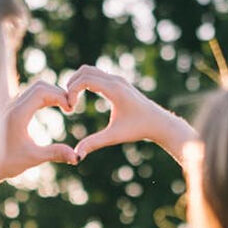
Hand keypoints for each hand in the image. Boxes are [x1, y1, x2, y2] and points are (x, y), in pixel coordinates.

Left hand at [0, 80, 77, 181]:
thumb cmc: (7, 163)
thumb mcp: (33, 158)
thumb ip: (55, 153)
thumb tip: (77, 156)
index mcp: (18, 114)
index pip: (42, 92)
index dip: (60, 96)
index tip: (70, 109)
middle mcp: (12, 105)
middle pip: (40, 86)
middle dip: (58, 92)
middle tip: (70, 107)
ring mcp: (11, 105)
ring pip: (34, 88)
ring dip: (51, 94)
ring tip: (64, 107)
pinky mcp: (11, 109)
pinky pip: (30, 95)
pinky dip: (44, 97)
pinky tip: (53, 108)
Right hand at [64, 65, 197, 163]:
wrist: (159, 122)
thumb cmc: (138, 129)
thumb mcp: (114, 136)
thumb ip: (94, 144)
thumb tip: (76, 156)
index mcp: (114, 90)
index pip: (85, 80)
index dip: (72, 91)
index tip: (70, 108)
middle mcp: (116, 80)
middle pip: (85, 71)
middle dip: (72, 84)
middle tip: (68, 102)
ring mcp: (118, 79)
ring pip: (90, 70)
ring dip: (78, 81)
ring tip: (72, 100)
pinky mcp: (119, 82)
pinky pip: (97, 75)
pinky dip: (85, 81)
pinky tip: (82, 97)